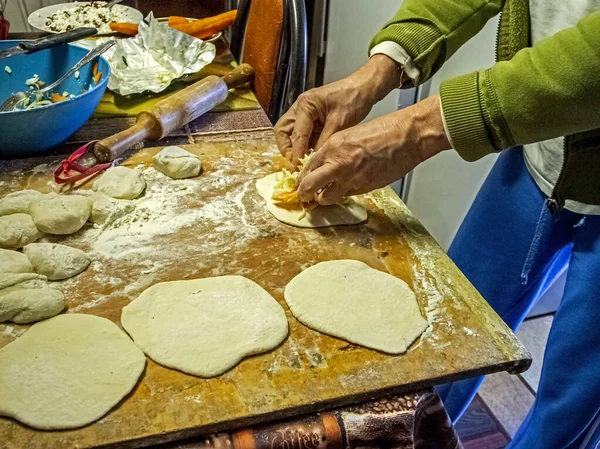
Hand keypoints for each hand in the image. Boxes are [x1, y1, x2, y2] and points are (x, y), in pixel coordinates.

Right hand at [274, 55, 402, 166]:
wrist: (363, 89)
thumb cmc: (353, 100)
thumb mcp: (339, 123)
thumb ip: (324, 141)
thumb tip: (314, 159)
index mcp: (305, 105)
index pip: (296, 134)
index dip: (296, 153)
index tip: (298, 167)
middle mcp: (300, 108)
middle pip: (282, 131)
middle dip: (286, 149)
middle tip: (294, 163)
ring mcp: (304, 114)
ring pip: (289, 133)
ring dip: (294, 148)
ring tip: (302, 162)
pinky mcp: (311, 120)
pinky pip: (302, 135)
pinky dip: (304, 146)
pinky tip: (310, 156)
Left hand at [295, 95, 450, 204]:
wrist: (406, 137)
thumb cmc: (382, 132)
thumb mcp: (350, 135)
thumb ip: (334, 151)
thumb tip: (323, 166)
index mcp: (332, 147)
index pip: (307, 168)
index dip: (301, 179)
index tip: (300, 184)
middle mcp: (338, 164)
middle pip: (309, 187)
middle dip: (304, 194)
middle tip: (303, 197)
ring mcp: (351, 178)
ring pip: (326, 198)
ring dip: (324, 198)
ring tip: (325, 195)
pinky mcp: (364, 188)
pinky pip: (346, 196)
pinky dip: (343, 194)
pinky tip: (348, 187)